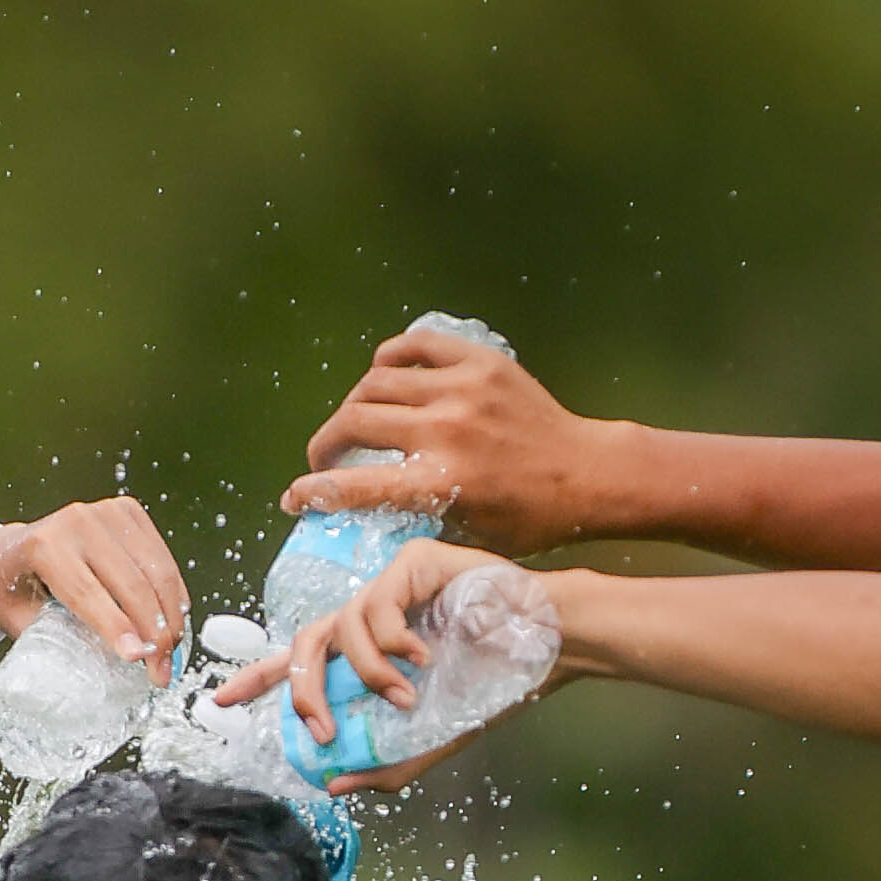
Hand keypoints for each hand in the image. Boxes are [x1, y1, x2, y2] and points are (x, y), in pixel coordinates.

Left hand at [0, 497, 190, 670]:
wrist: (4, 551)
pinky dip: (174, 594)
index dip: (116, 628)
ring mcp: (106, 512)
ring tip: (171, 655)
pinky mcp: (127, 512)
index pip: (87, 593)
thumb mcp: (19, 621)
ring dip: (171, 617)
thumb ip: (55, 641)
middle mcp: (76, 521)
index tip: (138, 658)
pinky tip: (173, 623)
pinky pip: (162, 559)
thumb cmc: (10, 590)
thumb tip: (103, 670)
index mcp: (42, 546)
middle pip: (130, 583)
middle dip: (153, 633)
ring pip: (156, 570)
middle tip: (161, 673)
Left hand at [224, 534, 523, 788]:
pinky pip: (377, 606)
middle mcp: (368, 615)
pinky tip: (425, 656)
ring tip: (403, 695)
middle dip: (301, 689)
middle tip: (320, 724)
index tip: (221, 701)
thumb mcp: (429, 737)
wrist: (545, 649)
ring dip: (364, 673)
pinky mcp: (410, 565)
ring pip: (338, 628)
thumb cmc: (492, 685)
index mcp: (365, 651)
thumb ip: (383, 763)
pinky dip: (393, 641)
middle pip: (304, 643)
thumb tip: (331, 783)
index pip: (300, 661)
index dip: (259, 678)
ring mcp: (387, 587)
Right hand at [288, 329, 643, 557]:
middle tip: (325, 458)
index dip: (314, 490)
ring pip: (376, 382)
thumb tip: (360, 507)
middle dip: (327, 444)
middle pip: (355, 422)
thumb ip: (412, 517)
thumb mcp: (465, 534)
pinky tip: (386, 378)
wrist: (586, 474)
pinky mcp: (479, 362)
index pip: (356, 485)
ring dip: (355, 405)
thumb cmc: (527, 519)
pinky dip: (389, 359)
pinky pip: (414, 346)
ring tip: (358, 422)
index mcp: (440, 482)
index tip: (294, 496)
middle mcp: (445, 430)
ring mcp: (462, 389)